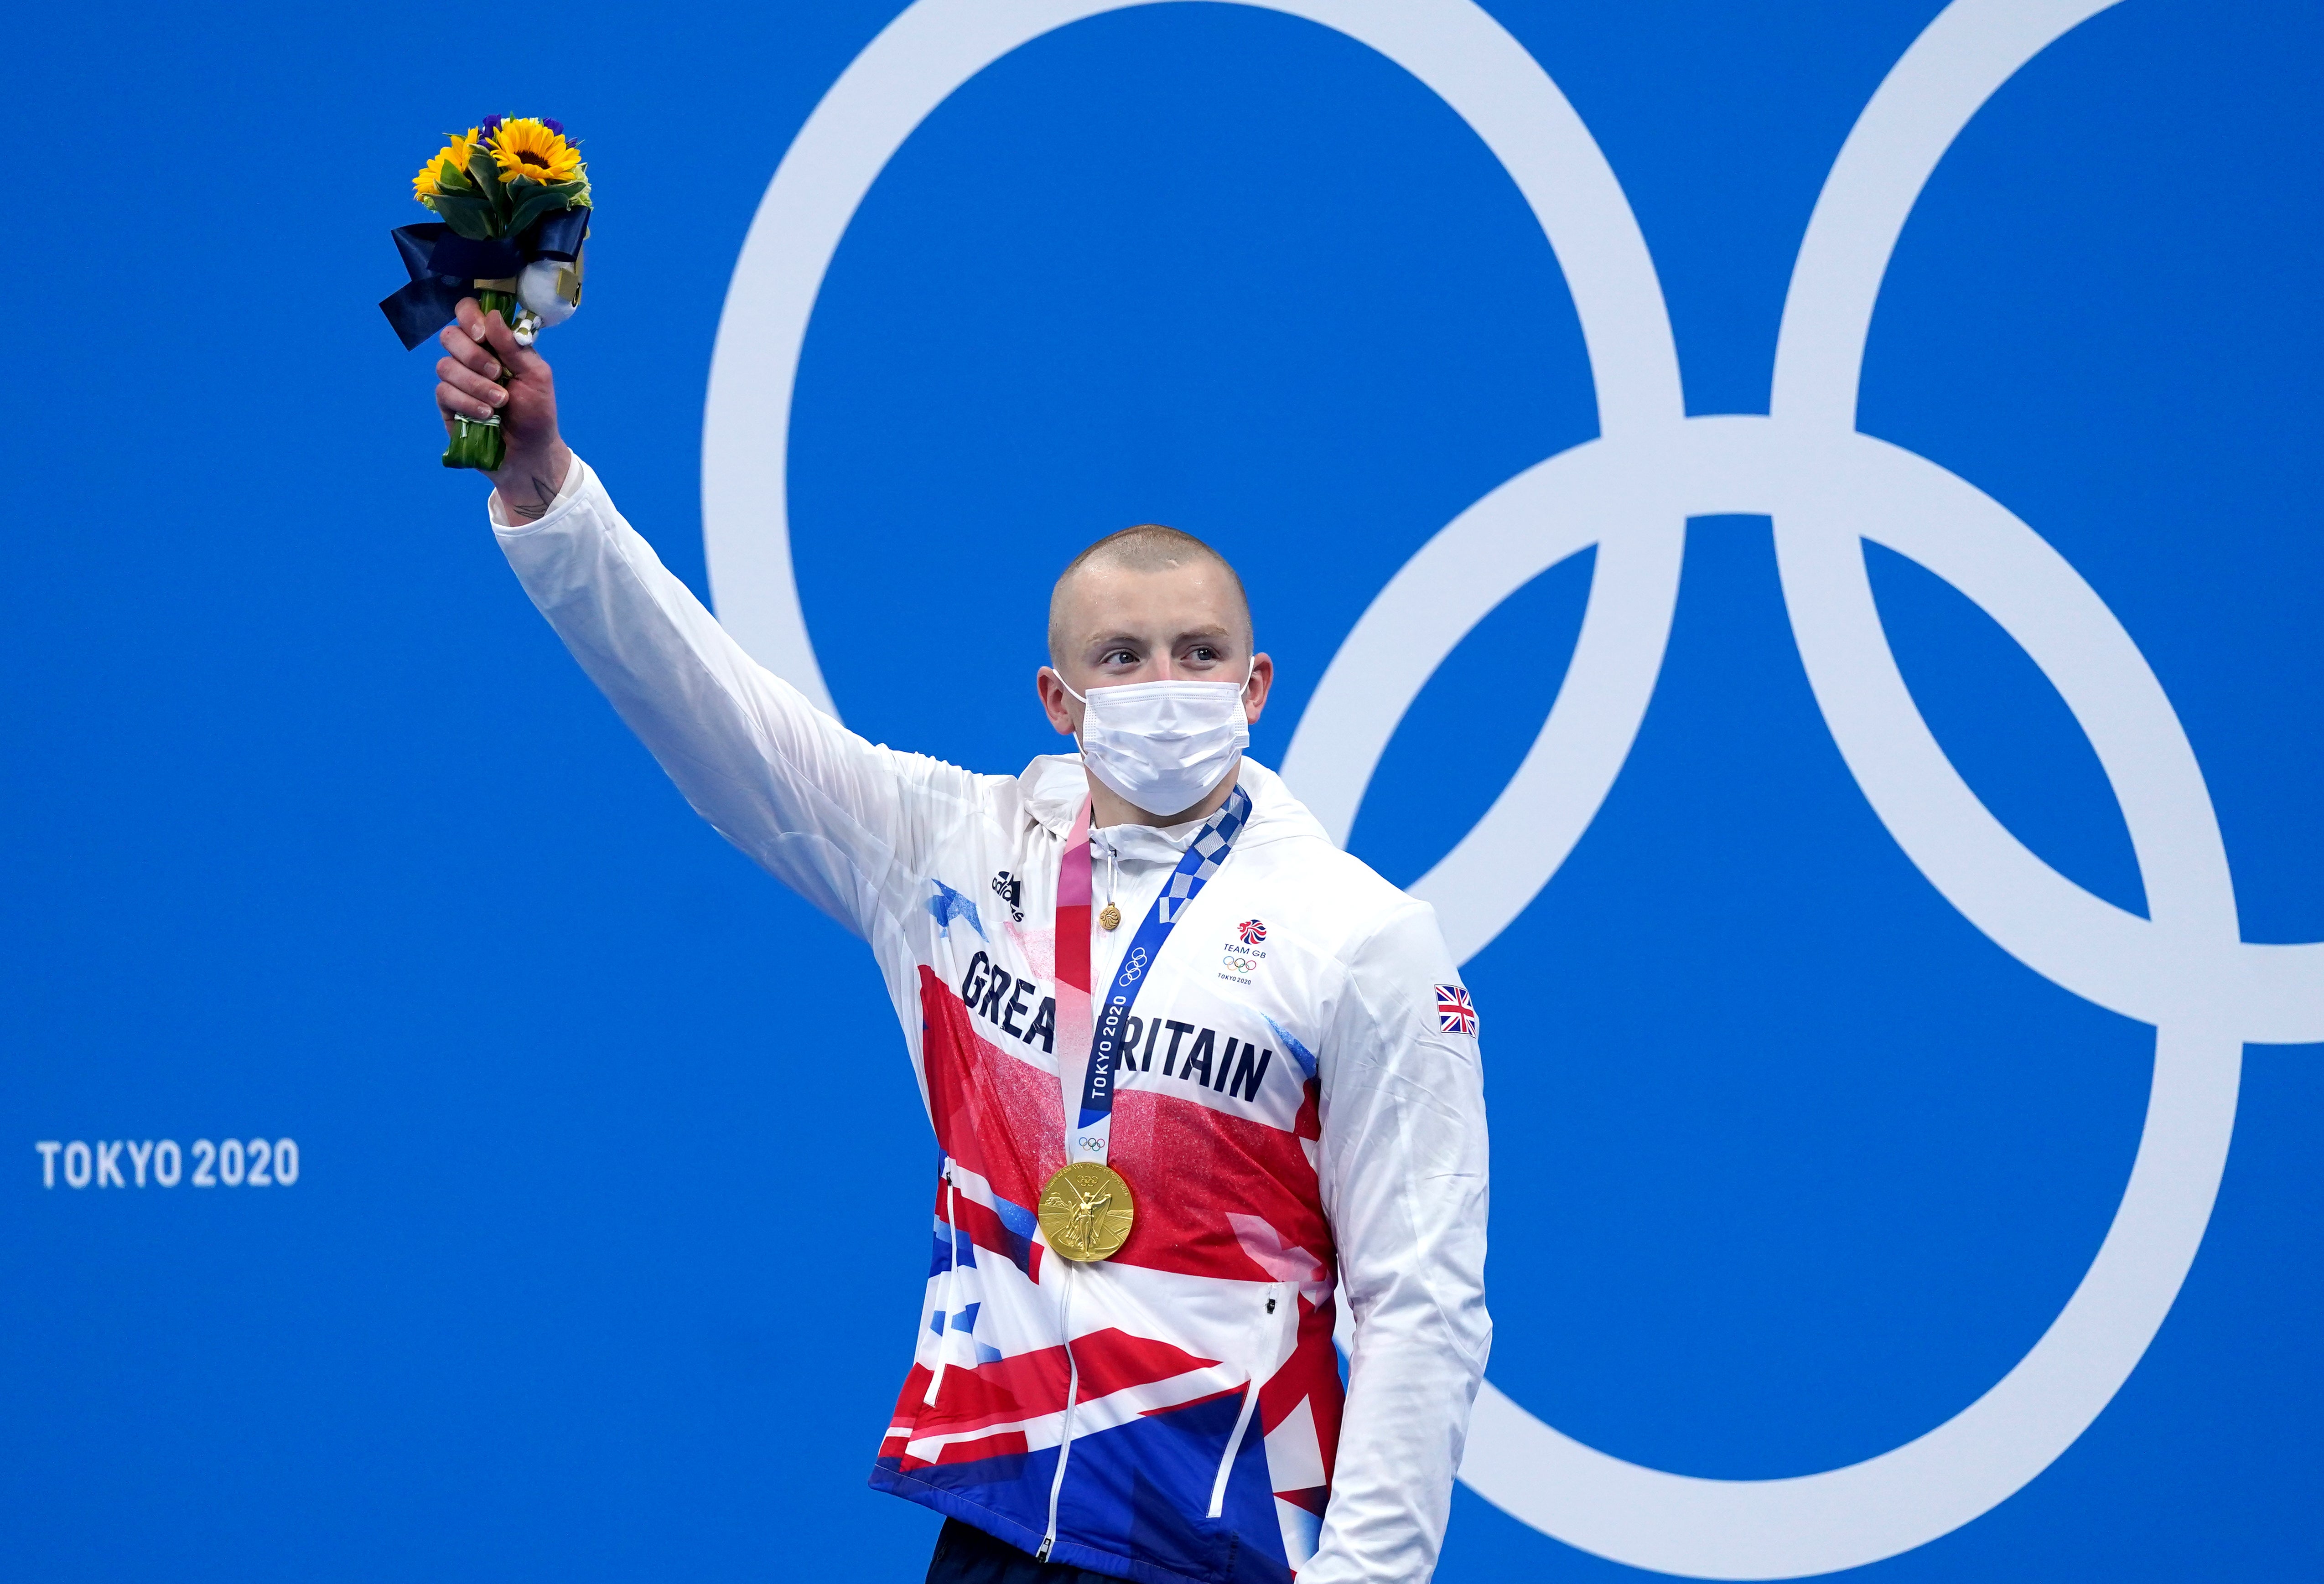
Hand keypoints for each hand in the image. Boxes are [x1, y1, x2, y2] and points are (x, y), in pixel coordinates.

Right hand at [435, 297, 574, 520]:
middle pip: (449, 336)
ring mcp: (457, 380)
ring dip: (475, 384)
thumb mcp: (537, 376)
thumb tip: (492, 315)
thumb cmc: (537, 413)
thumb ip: (514, 347)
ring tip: (500, 403)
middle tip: (497, 373)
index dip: (469, 317)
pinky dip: (468, 403)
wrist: (530, 453)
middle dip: (473, 355)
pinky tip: (486, 415)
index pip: (468, 313)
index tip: (482, 334)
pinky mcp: (447, 404)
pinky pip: (444, 392)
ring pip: (445, 366)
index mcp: (494, 344)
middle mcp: (471, 357)